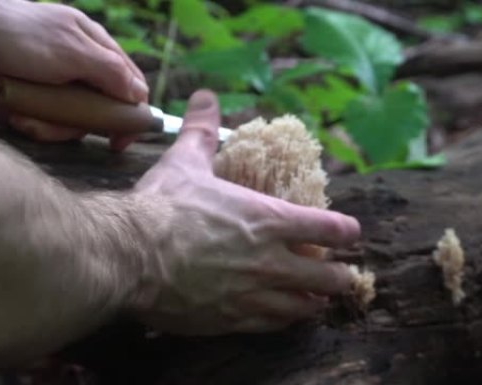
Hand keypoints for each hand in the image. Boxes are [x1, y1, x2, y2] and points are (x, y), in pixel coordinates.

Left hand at [0, 0, 146, 150]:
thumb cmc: (16, 35)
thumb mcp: (73, 51)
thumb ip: (111, 74)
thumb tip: (140, 96)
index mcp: (93, 48)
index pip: (128, 86)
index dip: (129, 116)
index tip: (120, 142)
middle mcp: (74, 68)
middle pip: (93, 114)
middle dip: (71, 123)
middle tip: (53, 123)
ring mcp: (47, 85)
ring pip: (62, 123)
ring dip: (39, 121)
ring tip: (17, 108)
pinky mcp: (23, 99)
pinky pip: (33, 123)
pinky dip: (17, 117)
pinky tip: (2, 102)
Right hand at [127, 90, 360, 334]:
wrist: (129, 255)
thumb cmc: (163, 206)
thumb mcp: (186, 161)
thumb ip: (204, 131)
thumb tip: (204, 97)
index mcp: (269, 218)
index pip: (328, 228)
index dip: (346, 231)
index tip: (351, 233)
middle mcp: (270, 260)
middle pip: (327, 276)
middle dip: (338, 276)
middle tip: (338, 274)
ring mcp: (253, 294)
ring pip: (303, 307)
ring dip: (315, 302)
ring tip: (317, 300)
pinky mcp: (231, 320)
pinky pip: (272, 326)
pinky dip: (284, 321)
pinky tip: (284, 318)